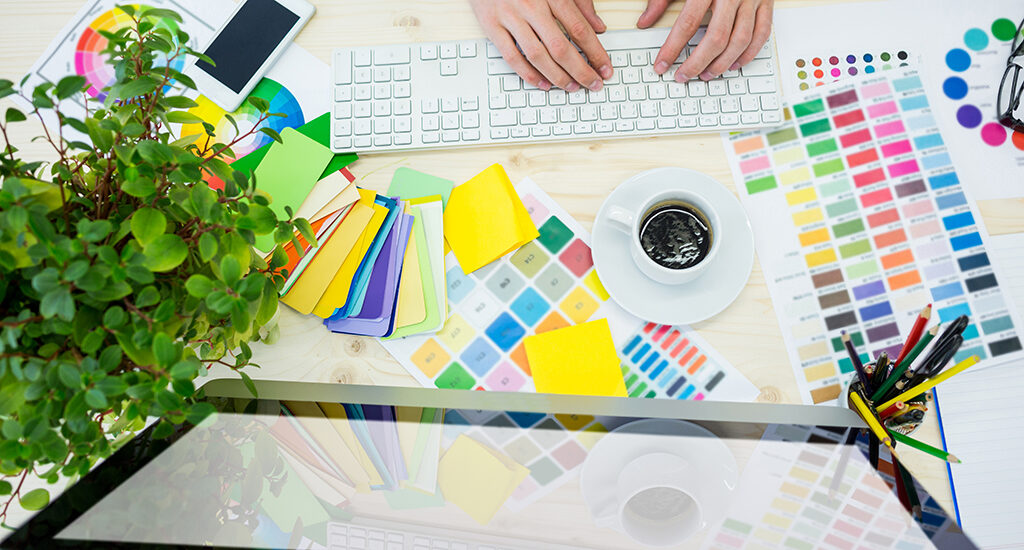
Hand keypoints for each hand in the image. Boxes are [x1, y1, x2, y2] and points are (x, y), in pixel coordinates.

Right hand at [470, 0, 613, 90]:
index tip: (605, 68)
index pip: (579, 28)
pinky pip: (511, 56)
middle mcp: (531, 5)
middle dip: (580, 70)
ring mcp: (510, 17)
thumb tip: (598, 27)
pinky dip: (528, 74)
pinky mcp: (492, 26)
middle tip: (593, 83)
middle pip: (560, 47)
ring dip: (557, 76)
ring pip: (537, 55)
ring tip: (571, 87)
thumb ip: (580, 3)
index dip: (595, 52)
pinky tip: (542, 83)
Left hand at [638, 0, 773, 81]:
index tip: (662, 65)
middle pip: (716, 38)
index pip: (687, 24)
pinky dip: (748, 53)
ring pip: (740, 40)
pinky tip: (733, 63)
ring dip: (722, 63)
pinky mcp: (766, 1)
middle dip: (697, 63)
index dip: (672, 48)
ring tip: (706, 74)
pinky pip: (761, 33)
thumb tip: (644, 21)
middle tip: (683, 76)